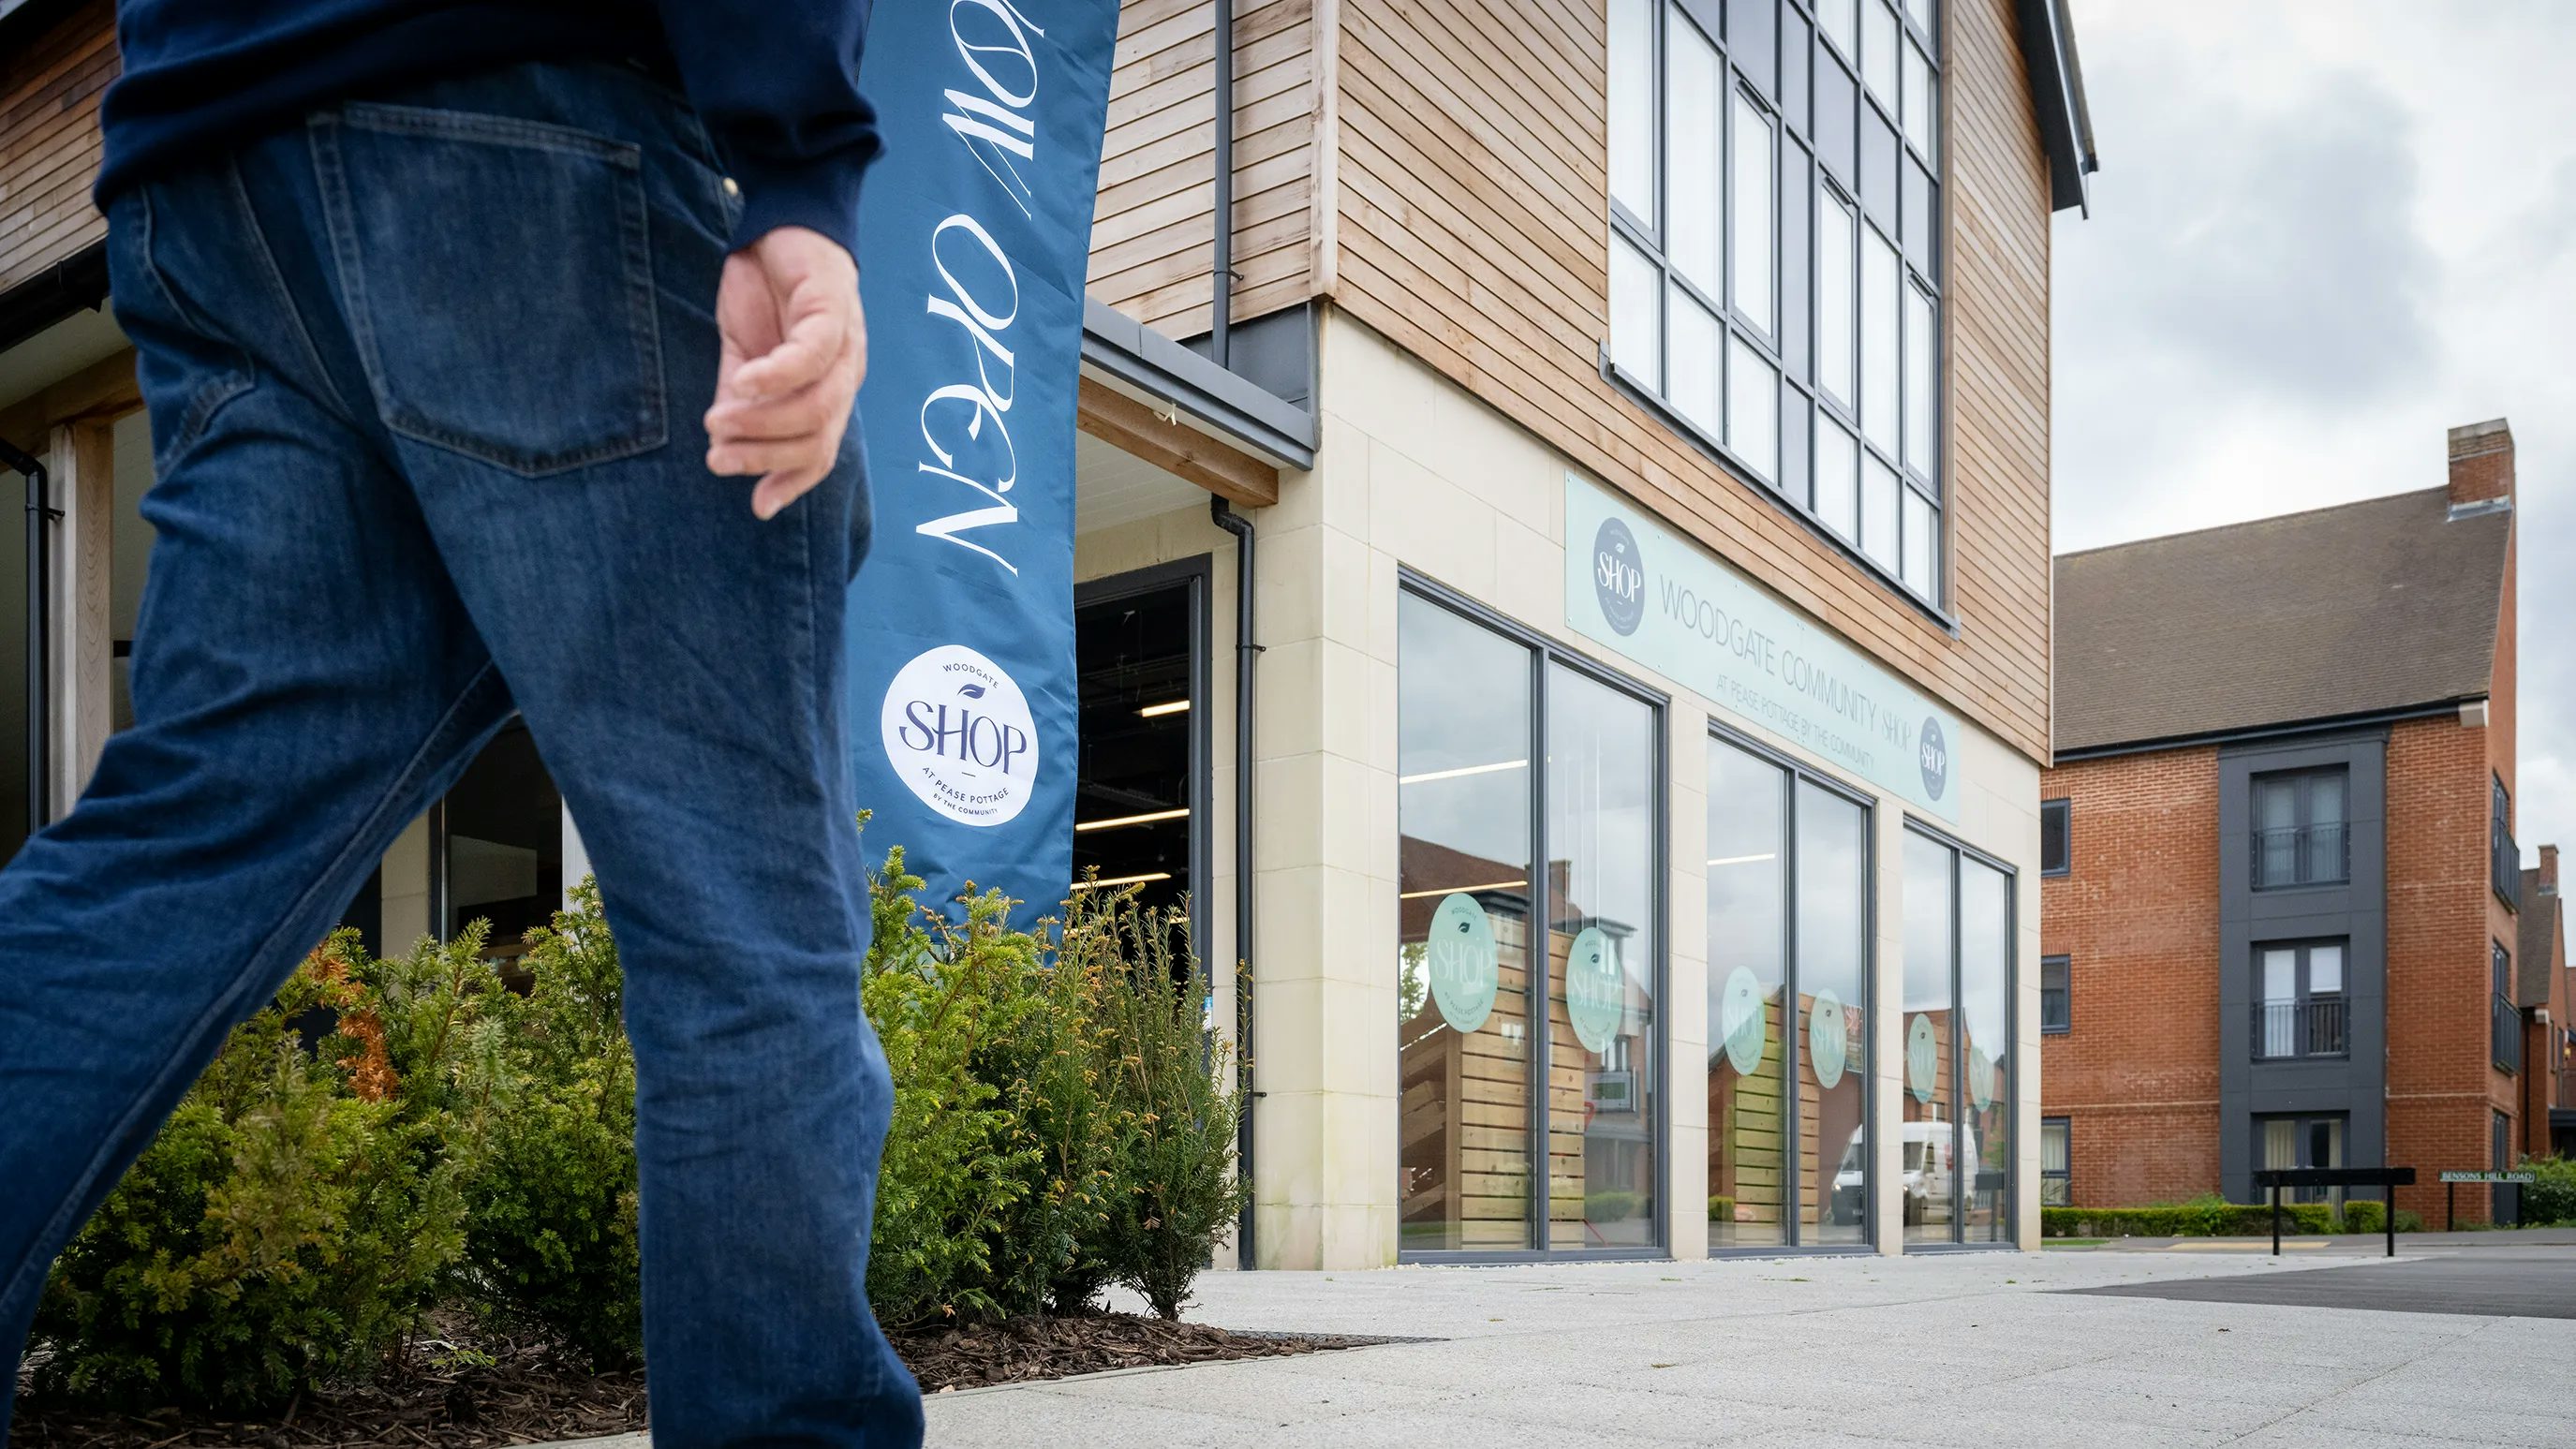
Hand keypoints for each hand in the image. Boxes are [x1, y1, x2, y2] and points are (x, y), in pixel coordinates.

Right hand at [704, 226, 866, 519]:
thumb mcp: (743, 356)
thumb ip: (738, 401)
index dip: (791, 483)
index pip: (819, 453)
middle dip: (766, 458)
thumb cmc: (763, 294)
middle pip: (818, 438)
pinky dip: (776, 375)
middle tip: (719, 459)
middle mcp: (845, 375)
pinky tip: (741, 382)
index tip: (756, 508)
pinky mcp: (833, 309)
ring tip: (718, 422)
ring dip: (763, 422)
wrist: (776, 223)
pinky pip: (812, 355)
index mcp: (826, 392)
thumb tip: (721, 447)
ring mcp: (845, 344)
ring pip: (816, 404)